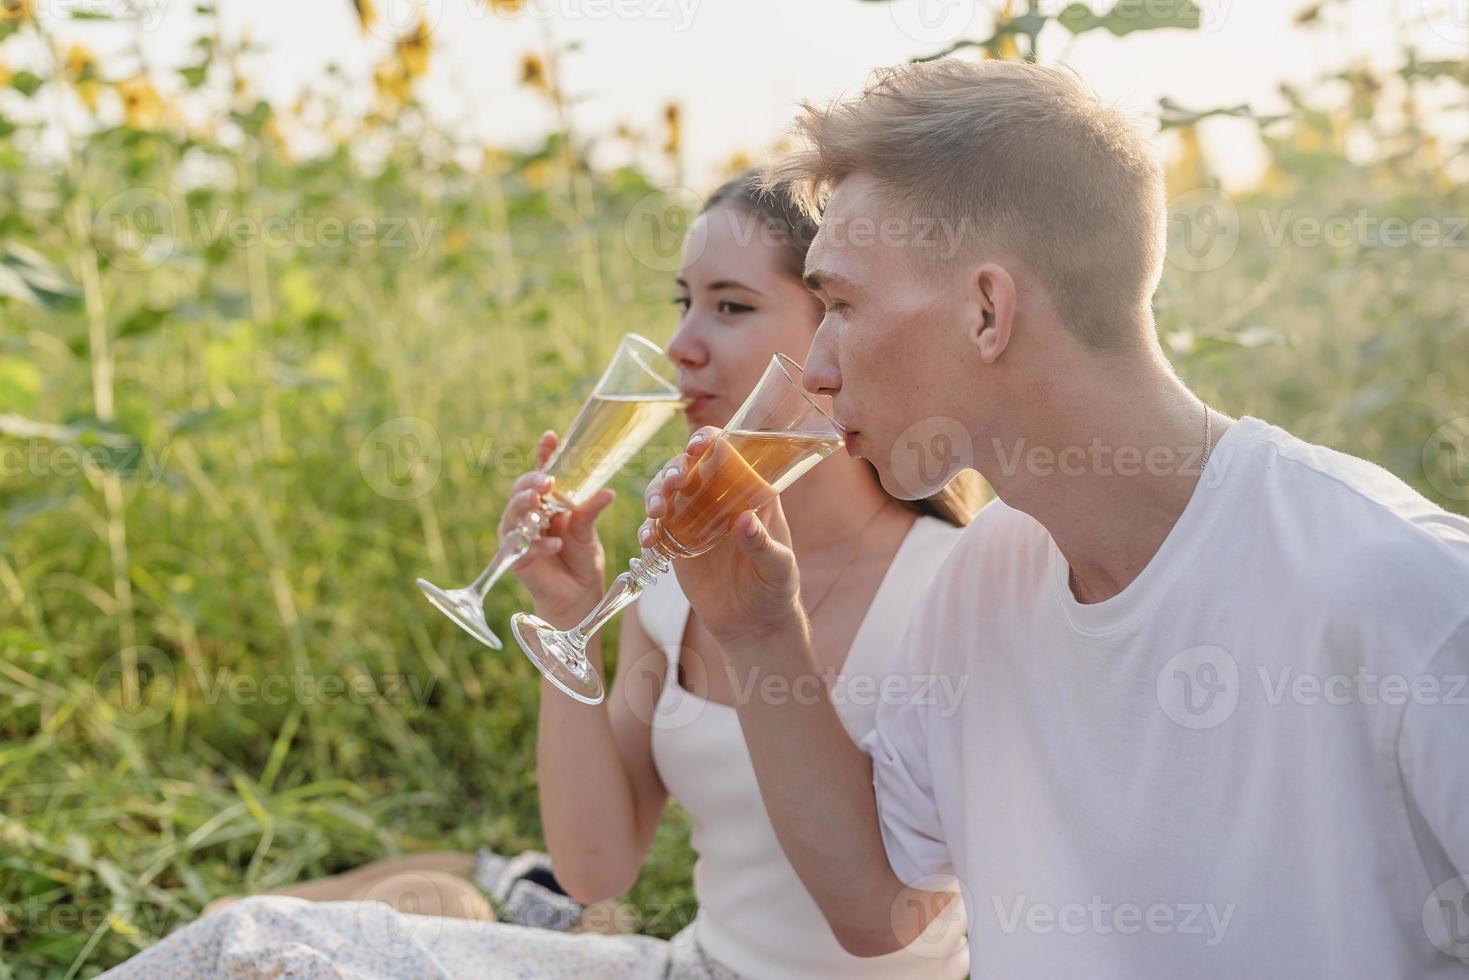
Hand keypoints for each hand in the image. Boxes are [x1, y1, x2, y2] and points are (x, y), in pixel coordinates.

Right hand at [502, 430, 615, 623]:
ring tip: (539, 500)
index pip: (542, 471)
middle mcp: (528, 513)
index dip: (544, 453)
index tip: (550, 438)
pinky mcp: (515, 557)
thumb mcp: (588, 529)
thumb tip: (608, 492)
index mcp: (546, 500)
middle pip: (522, 490)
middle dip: (532, 482)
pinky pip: (522, 546)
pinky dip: (539, 544)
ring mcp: (518, 534)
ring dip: (526, 506)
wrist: (577, 592)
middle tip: (547, 481)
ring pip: (514, 514)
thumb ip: (591, 510)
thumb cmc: (581, 555)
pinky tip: (554, 543)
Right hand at [638, 427, 802, 646]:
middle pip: (690, 468)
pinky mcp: (677, 544)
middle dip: (675, 467)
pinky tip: (647, 541)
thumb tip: (745, 521)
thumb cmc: (775, 590)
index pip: (731, 454)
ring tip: (656, 511)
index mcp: (751, 493)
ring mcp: (695, 520)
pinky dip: (647, 530)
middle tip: (673, 482)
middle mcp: (720, 500)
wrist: (752, 625)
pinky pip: (656, 529)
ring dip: (656, 493)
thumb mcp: (778, 568)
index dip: (712, 441)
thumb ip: (762, 545)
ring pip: (668, 493)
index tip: (699, 445)